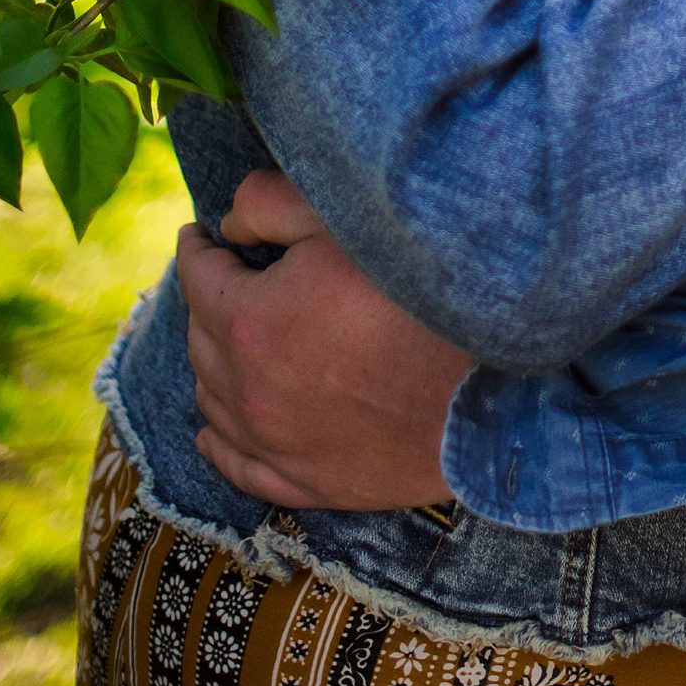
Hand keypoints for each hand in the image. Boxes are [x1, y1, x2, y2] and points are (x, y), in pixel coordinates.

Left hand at [174, 168, 470, 512]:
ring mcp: (275, 443)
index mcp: (249, 321)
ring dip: (212, 365)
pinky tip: (212, 433)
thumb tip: (231, 220)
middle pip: (201, 340)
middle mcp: (247, 389)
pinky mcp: (309, 482)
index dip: (196, 250)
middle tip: (227, 279)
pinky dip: (220, 445)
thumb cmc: (422, 294)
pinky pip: (240, 467)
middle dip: (207, 303)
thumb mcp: (343, 221)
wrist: (489, 387)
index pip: (198, 277)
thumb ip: (271, 204)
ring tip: (227, 340)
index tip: (198, 235)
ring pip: (213, 402)